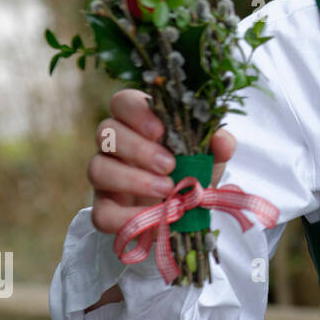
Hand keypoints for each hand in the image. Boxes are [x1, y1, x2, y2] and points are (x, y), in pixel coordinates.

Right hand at [87, 88, 235, 237]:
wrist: (188, 212)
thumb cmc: (193, 172)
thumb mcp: (211, 156)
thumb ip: (217, 144)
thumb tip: (222, 140)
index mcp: (138, 122)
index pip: (122, 102)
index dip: (136, 112)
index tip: (162, 131)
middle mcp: (114, 146)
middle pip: (105, 132)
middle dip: (138, 148)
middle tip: (170, 165)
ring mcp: (106, 177)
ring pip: (97, 168)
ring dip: (132, 179)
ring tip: (167, 189)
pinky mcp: (105, 210)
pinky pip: (101, 213)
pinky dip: (127, 217)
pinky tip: (156, 217)